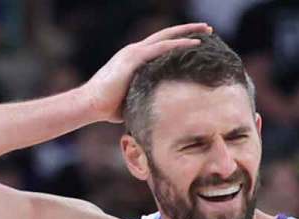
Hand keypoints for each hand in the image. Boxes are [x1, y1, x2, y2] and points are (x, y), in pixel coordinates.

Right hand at [79, 23, 211, 122]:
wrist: (90, 105)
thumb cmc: (109, 108)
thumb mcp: (135, 99)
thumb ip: (148, 97)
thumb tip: (165, 110)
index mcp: (134, 59)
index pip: (160, 45)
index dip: (178, 41)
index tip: (197, 40)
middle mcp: (134, 51)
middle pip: (166, 35)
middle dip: (188, 30)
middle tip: (208, 28)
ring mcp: (133, 52)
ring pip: (166, 36)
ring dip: (188, 32)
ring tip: (207, 30)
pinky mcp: (133, 58)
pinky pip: (161, 48)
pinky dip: (179, 44)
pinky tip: (195, 43)